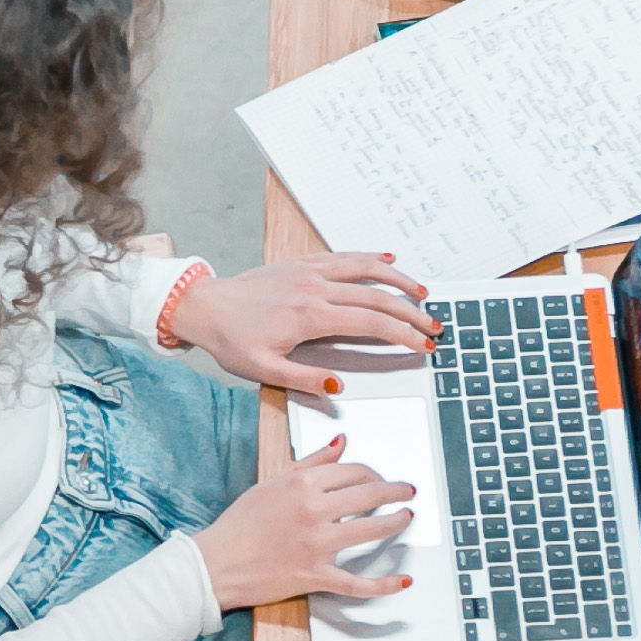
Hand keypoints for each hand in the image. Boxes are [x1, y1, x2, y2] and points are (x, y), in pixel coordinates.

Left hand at [168, 251, 434, 395]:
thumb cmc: (231, 339)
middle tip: (434, 326)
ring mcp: (310, 272)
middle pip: (377, 297)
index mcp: (310, 316)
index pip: (370, 324)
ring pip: (365, 269)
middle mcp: (315, 288)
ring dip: (398, 279)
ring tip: (422, 293)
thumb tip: (338, 385)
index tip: (423, 345)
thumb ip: (304, 379)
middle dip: (411, 312)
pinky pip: (343, 256)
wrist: (206, 307)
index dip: (402, 335)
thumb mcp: (264, 370)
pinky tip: (388, 258)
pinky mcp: (301, 263)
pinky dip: (369, 258)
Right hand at [193, 434, 416, 611]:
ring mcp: (317, 545)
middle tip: (406, 492)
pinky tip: (402, 580)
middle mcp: (313, 511)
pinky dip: (384, 584)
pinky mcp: (316, 575)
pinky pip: (358, 582)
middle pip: (370, 494)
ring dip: (397, 522)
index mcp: (301, 486)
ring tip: (405, 518)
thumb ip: (311, 462)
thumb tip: (340, 443)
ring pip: (373, 529)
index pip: (353, 471)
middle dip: (396, 491)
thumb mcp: (271, 483)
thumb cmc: (238, 526)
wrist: (215, 565)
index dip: (373, 472)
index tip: (379, 478)